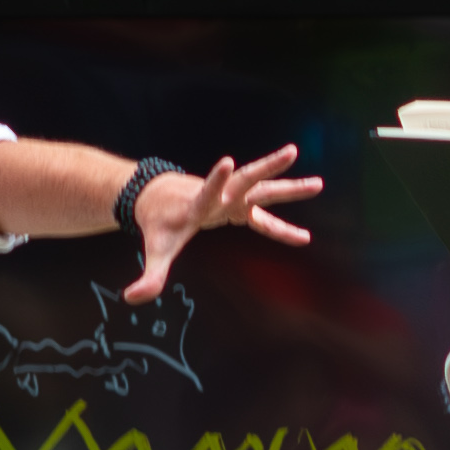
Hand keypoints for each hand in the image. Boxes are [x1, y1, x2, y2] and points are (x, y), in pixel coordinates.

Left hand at [125, 147, 326, 302]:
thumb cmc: (158, 224)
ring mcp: (231, 198)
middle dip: (267, 167)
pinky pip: (263, 216)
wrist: (158, 198)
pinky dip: (281, 225)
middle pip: (245, 180)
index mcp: (197, 205)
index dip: (215, 180)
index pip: (207, 192)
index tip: (226, 161)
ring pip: (261, 189)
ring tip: (318, 183)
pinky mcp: (238, 205)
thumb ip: (148, 275)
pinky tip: (304, 238)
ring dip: (287, 184)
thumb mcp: (155, 250)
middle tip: (291, 152)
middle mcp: (219, 197)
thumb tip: (130, 298)